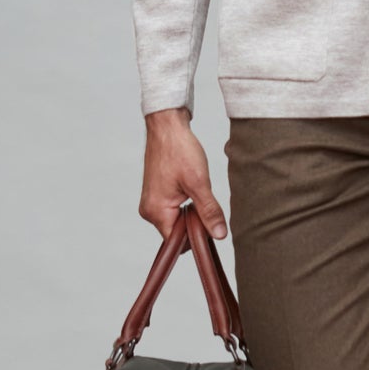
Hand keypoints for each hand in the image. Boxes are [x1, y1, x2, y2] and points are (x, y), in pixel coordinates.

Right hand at [140, 108, 227, 240]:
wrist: (168, 128)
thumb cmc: (179, 150)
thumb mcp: (199, 183)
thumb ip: (209, 211)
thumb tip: (219, 234)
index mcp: (156, 212)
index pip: (177, 242)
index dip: (196, 237)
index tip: (211, 225)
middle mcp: (149, 211)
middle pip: (177, 233)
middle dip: (194, 224)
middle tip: (207, 204)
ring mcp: (151, 203)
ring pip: (176, 221)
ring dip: (190, 213)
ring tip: (198, 192)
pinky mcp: (156, 195)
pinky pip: (173, 210)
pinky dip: (185, 205)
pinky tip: (192, 190)